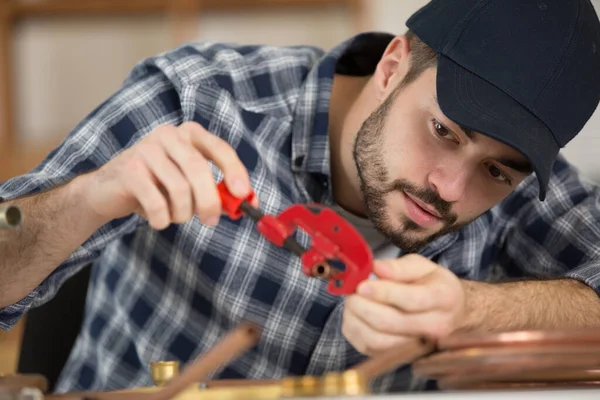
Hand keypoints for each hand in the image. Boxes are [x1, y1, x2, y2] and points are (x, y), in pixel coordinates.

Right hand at [80, 122, 256, 229]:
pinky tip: (158, 220)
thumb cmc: (155, 186)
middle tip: (211, 221)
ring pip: (179, 189)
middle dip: (209, 201)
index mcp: (189, 134)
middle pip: (199, 170)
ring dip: (182, 213)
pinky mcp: (130, 170)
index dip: (234, 171)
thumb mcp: (189, 184)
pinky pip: (157, 203)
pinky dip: (162, 219)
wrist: (107, 190)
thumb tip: (248, 203)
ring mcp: (146, 150)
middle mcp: (168, 135)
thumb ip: (217, 190)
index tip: (243, 194)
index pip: (220, 148)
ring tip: (175, 216)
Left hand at [342, 254, 465, 355]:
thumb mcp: (423, 266)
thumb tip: (377, 268)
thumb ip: (400, 267)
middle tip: (353, 291)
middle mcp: (435, 327)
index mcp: (443, 298)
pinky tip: (356, 315)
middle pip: (390, 322)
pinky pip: (369, 348)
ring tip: (353, 301)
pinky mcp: (399, 355)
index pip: (411, 300)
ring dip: (357, 319)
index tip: (362, 285)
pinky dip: (356, 330)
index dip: (383, 293)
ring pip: (377, 340)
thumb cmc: (432, 286)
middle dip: (363, 305)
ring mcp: (418, 346)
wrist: (450, 313)